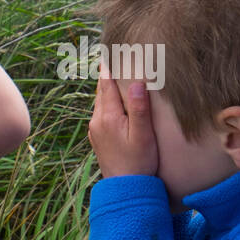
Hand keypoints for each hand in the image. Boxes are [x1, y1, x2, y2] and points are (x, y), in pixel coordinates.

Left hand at [88, 60, 158, 177]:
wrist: (125, 190)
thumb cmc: (139, 163)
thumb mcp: (143, 135)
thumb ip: (140, 109)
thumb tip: (138, 82)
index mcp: (108, 116)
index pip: (107, 84)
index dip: (110, 66)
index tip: (112, 49)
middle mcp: (97, 120)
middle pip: (102, 90)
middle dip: (108, 74)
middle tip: (112, 55)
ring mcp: (96, 130)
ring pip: (101, 102)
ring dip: (107, 88)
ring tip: (114, 73)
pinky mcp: (98, 138)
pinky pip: (101, 113)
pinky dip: (107, 102)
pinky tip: (115, 101)